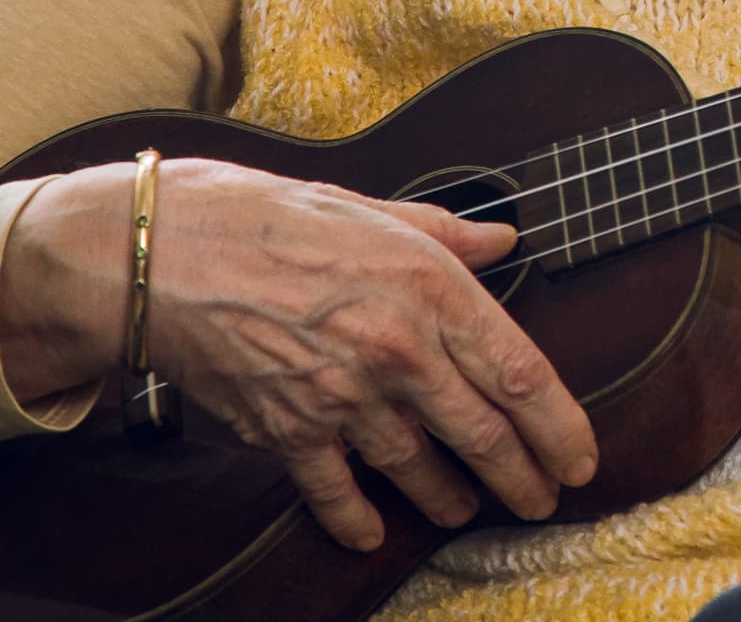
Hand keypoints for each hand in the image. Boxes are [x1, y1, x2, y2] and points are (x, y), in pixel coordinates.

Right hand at [0, 159, 598, 551]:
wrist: (159, 254)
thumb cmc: (264, 216)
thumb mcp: (370, 207)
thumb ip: (445, 233)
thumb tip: (503, 240)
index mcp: (427, 288)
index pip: (518, 372)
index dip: (560, 425)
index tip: (581, 458)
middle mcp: (395, 350)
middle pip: (482, 433)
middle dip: (522, 477)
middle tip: (543, 501)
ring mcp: (341, 397)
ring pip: (417, 466)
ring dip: (447, 497)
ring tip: (465, 509)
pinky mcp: (286, 429)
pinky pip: (334, 489)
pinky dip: (354, 517)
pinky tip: (369, 533)